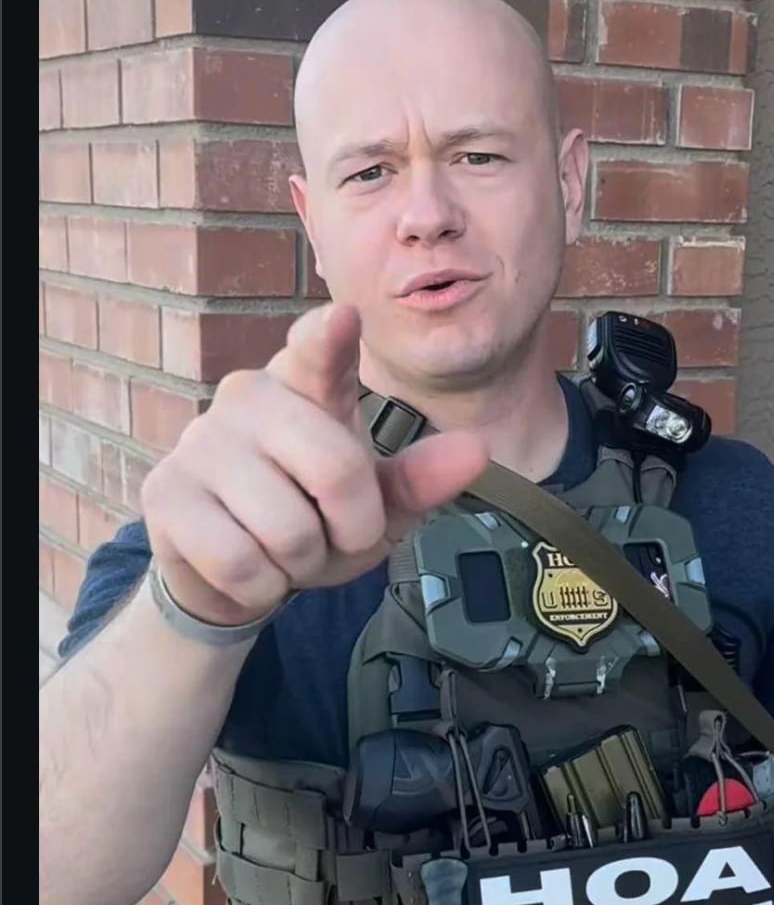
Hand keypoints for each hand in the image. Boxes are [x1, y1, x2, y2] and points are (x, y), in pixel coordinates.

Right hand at [141, 303, 487, 627]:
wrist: (232, 574)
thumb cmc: (312, 520)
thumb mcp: (376, 505)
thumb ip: (421, 479)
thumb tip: (479, 451)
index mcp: (305, 386)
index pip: (318, 350)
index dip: (330, 338)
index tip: (343, 318)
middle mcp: (248, 397)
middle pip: (337, 471)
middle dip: (351, 530)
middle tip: (327, 535)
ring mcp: (200, 443)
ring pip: (288, 530)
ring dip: (301, 564)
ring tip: (282, 551)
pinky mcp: (165, 494)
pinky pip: (241, 562)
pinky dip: (259, 586)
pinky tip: (248, 569)